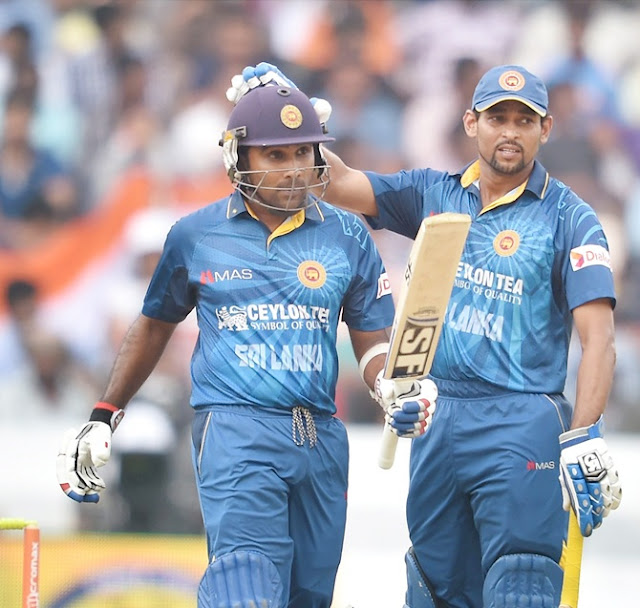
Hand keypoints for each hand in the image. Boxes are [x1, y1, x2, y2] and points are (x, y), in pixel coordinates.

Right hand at [56, 421, 113, 502]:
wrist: (100, 426)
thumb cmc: (100, 431)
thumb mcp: (101, 438)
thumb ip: (100, 449)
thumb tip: (99, 464)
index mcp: (72, 451)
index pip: (69, 469)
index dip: (74, 480)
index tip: (83, 489)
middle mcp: (72, 458)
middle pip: (71, 477)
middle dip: (77, 488)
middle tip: (85, 497)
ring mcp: (78, 462)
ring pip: (79, 478)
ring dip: (87, 487)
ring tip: (98, 492)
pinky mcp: (84, 464)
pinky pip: (86, 476)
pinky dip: (92, 482)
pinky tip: (101, 486)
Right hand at [226, 62, 331, 124]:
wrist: (293, 141)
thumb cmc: (304, 127)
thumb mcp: (313, 118)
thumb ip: (319, 110)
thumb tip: (322, 105)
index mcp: (283, 90)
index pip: (275, 76)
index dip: (269, 71)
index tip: (263, 69)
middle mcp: (269, 93)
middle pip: (259, 80)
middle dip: (252, 76)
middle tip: (248, 76)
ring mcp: (259, 101)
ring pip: (248, 89)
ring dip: (241, 84)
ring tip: (236, 84)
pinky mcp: (252, 110)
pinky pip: (243, 101)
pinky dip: (237, 96)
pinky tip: (232, 94)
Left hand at [374, 373, 436, 437]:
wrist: (398, 397)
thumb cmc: (398, 388)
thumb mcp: (394, 383)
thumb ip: (390, 386)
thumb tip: (388, 394)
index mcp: (428, 389)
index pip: (429, 397)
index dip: (414, 403)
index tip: (398, 402)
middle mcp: (431, 404)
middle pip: (422, 414)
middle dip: (404, 415)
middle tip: (391, 412)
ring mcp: (428, 417)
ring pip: (419, 425)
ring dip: (402, 425)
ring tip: (390, 420)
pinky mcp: (423, 427)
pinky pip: (416, 433)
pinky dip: (404, 432)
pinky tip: (394, 428)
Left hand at [559, 416, 621, 535]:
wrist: (581, 438)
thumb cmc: (570, 455)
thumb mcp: (564, 472)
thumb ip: (566, 490)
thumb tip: (567, 508)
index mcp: (575, 478)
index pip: (581, 505)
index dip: (585, 520)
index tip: (586, 530)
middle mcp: (589, 478)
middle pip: (595, 504)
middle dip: (595, 517)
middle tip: (593, 524)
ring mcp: (602, 474)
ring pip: (607, 498)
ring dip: (604, 509)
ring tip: (600, 515)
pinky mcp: (610, 470)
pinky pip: (616, 489)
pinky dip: (615, 499)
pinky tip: (611, 505)